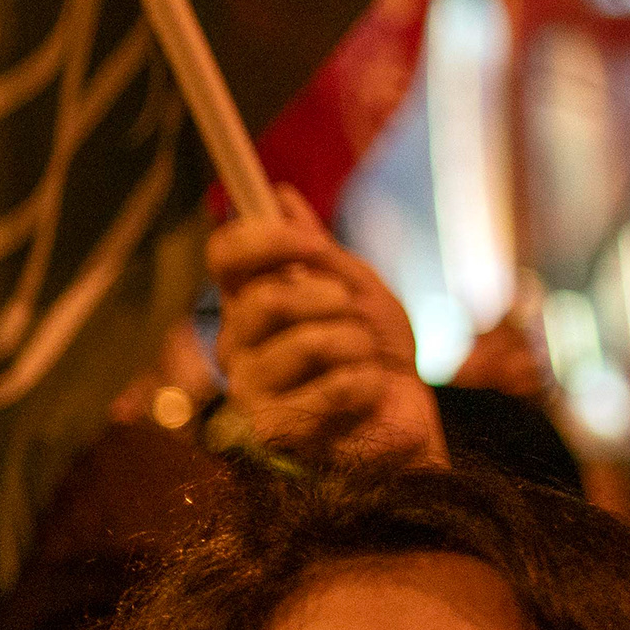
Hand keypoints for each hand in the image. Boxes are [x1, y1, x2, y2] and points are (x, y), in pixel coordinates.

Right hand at [206, 190, 442, 467]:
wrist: (405, 417)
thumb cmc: (377, 355)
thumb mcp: (358, 289)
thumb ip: (317, 252)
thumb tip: (279, 197)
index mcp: (248, 304)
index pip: (224, 256)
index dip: (265, 240)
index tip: (312, 244)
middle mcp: (236, 345)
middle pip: (265, 300)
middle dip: (330, 300)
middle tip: (354, 317)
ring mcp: (249, 391)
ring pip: (308, 343)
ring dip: (358, 345)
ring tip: (366, 362)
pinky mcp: (276, 432)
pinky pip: (335, 388)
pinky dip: (369, 385)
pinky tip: (367, 396)